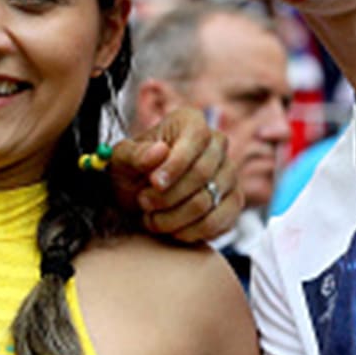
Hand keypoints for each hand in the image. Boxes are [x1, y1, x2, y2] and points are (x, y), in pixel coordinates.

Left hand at [109, 106, 239, 242]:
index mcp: (190, 122)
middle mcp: (217, 144)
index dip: (175, 164)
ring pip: (208, 201)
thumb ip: (135, 154)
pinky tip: (173, 230)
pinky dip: (192, 232)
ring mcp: (229, 173)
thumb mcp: (121, 160)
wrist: (141, 195)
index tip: (154, 183)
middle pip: (202, 173)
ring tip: (152, 219)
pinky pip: (220, 221)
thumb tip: (159, 152)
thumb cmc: (132, 171)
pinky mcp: (234, 202)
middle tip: (143, 203)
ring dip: (174, 218)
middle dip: (168, 195)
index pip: (195, 138)